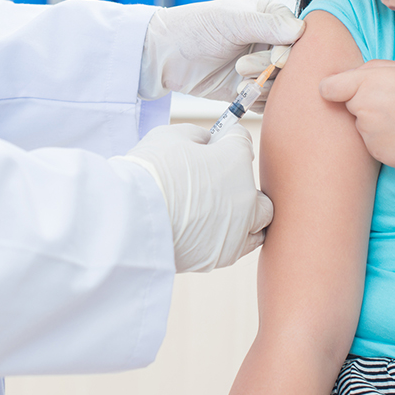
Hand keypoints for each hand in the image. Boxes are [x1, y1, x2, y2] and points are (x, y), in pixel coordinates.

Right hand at [111, 124, 271, 272]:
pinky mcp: (220, 257)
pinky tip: (204, 231)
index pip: (242, 142)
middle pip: (262, 195)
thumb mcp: (171, 136)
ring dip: (244, 219)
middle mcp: (247, 199)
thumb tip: (205, 144)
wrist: (131, 219)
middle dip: (245, 189)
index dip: (226, 140)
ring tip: (217, 214)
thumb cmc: (150, 173)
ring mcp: (237, 232)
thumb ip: (197, 137)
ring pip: (257, 227)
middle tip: (219, 185)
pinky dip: (226, 239)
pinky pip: (235, 246)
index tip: (215, 143)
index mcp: (237, 162)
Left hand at [139, 0, 304, 102]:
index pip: (299, 35)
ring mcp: (260, 65)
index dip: (290, 50)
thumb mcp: (231, 21)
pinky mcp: (249, 87)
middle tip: (242, 66)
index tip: (276, 58)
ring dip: (263, 86)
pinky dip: (258, 100)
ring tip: (238, 81)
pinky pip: (268, 100)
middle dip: (271, 69)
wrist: (165, 55)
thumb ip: (267, 25)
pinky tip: (239, 93)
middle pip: (293, 62)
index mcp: (271, 16)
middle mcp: (270, 40)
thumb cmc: (195, 28)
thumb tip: (300, 29)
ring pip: (282, 83)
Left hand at [319, 60, 394, 171]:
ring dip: (375, 122)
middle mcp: (362, 107)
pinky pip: (371, 142)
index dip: (333, 89)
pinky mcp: (374, 151)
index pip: (328, 88)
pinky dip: (383, 139)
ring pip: (361, 124)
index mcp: (367, 81)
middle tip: (392, 104)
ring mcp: (367, 132)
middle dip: (362, 103)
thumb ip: (372, 70)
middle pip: (348, 104)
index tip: (340, 92)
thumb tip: (349, 75)